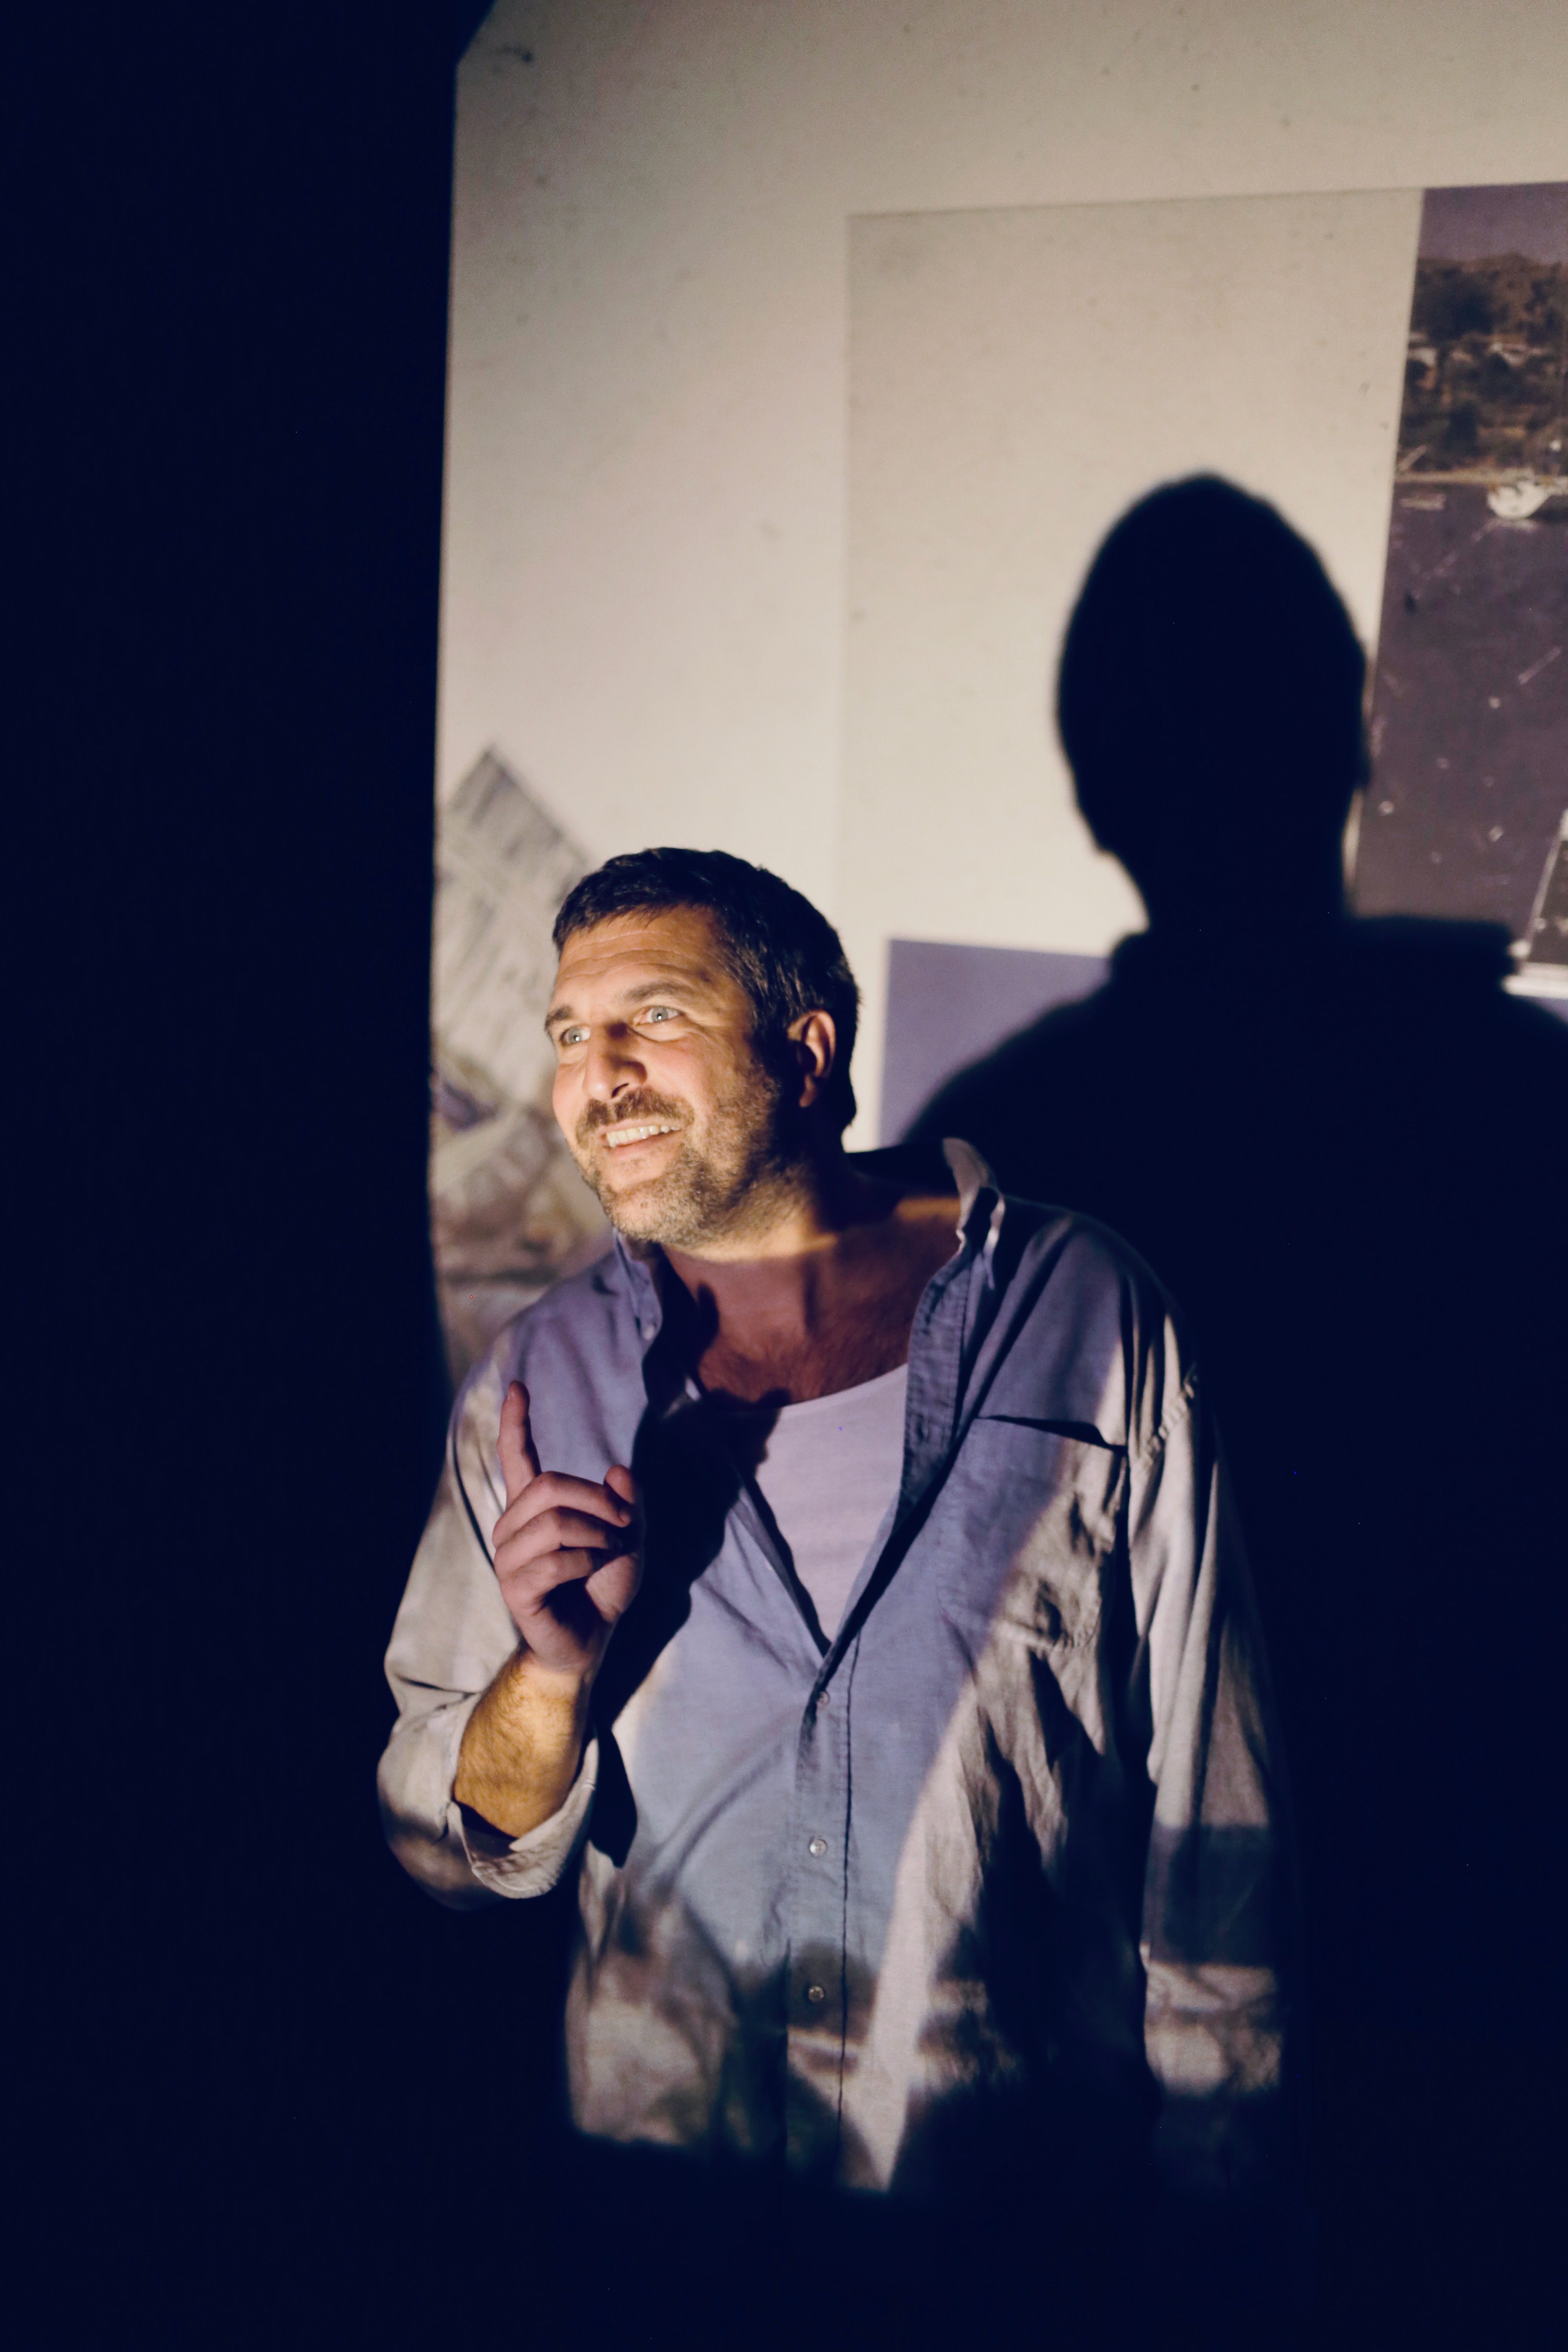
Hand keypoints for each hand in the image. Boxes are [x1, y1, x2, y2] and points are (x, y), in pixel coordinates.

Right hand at [491, 1381, 641, 1682]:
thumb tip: (617, 1470)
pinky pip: (554, 1560)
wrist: (592, 1640)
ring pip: (553, 1521)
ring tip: (607, 1551)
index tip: (518, 1387)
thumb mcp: (629, 1537)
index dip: (516, 1422)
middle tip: (622, 1522)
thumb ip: (627, 1503)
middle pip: (549, 1485)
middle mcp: (513, 1527)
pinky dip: (587, 1561)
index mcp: (534, 1509)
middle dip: (597, 1500)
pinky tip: (592, 1571)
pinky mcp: (514, 1589)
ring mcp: (508, 1558)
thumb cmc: (602, 1585)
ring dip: (596, 1534)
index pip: (517, 1457)